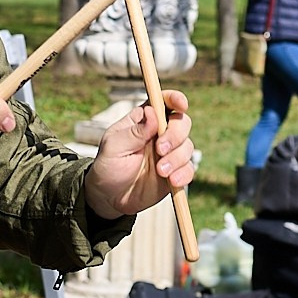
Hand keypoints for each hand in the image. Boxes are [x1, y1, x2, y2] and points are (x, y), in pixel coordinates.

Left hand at [85, 90, 194, 217]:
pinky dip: (184, 174)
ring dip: (177, 158)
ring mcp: (170, 153)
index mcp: (143, 120)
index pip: (163, 102)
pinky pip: (189, 169)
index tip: (181, 104)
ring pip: (187, 146)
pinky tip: (172, 181)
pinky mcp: (176, 172)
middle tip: (160, 150)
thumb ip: (134, 132)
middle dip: (175, 135)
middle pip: (181, 123)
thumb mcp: (114, 147)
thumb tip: (152, 112)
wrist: (110, 198)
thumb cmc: (108, 167)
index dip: (175, 99)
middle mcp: (159, 133)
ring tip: (161, 171)